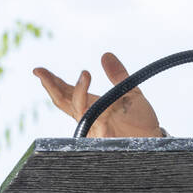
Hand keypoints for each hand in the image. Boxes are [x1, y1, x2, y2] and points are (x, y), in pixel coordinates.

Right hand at [33, 52, 161, 137]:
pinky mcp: (102, 137)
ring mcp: (93, 127)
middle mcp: (87, 116)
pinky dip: (94, 110)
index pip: (65, 92)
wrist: (154, 138)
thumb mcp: (131, 92)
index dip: (51, 81)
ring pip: (78, 110)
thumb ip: (118, 75)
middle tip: (40, 72)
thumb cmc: (139, 118)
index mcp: (91, 104)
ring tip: (85, 74)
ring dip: (79, 92)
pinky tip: (94, 101)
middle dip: (51, 86)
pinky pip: (94, 123)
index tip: (38, 70)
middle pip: (62, 101)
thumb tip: (106, 54)